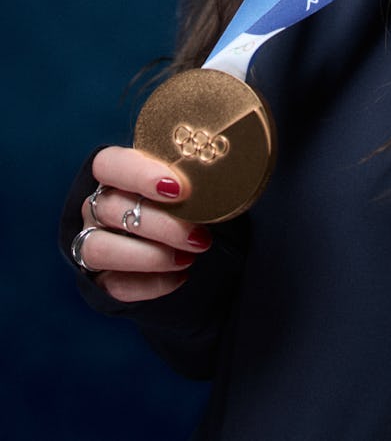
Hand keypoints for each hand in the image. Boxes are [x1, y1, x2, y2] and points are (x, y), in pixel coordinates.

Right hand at [74, 146, 212, 301]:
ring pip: (100, 248)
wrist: (182, 245)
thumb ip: (201, 173)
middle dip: (159, 224)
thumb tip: (241, 162)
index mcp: (115, 173)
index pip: (109, 164)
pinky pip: (116, 285)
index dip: (139, 175)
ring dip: (149, 255)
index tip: (179, 189)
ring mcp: (92, 242)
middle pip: (110, 208)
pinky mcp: (100, 280)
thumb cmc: (187, 201)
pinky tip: (181, 277)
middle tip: (198, 235)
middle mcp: (95, 206)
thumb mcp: (192, 182)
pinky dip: (150, 284)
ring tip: (189, 257)